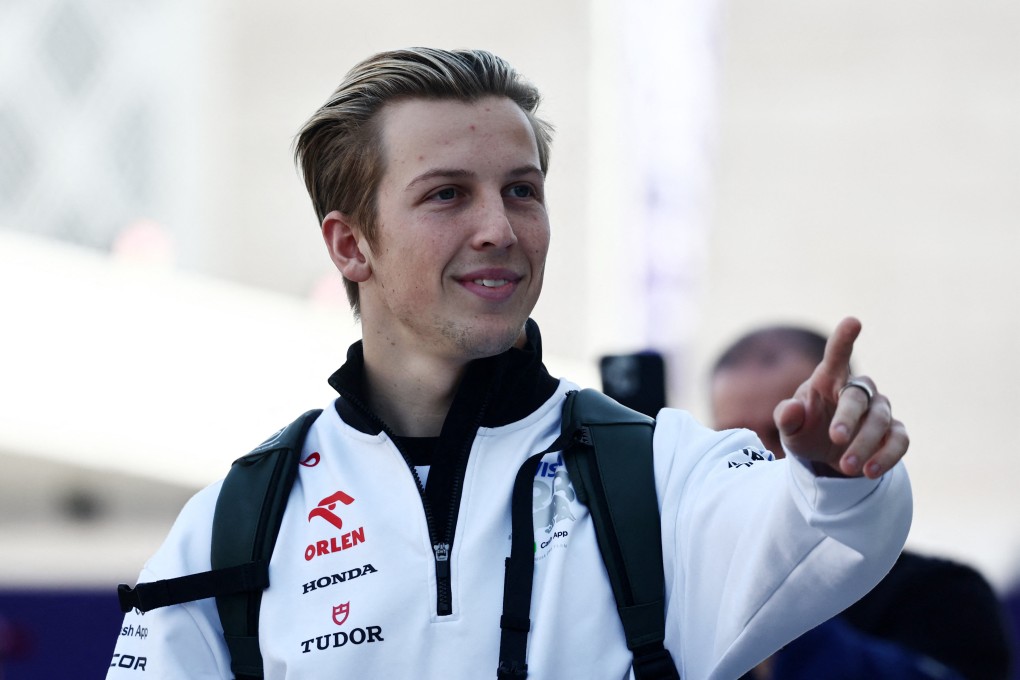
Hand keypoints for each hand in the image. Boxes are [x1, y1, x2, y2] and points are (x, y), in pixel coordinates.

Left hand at [773, 317, 908, 477]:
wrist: (825, 458)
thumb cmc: (805, 431)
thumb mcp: (789, 429)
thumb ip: (786, 418)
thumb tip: (790, 410)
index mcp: (829, 380)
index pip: (837, 356)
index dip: (844, 339)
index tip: (853, 321)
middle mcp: (857, 390)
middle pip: (858, 397)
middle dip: (848, 419)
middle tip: (835, 439)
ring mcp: (879, 410)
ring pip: (880, 421)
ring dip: (864, 445)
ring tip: (845, 466)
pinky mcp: (894, 433)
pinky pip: (899, 441)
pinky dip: (886, 456)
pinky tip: (870, 471)